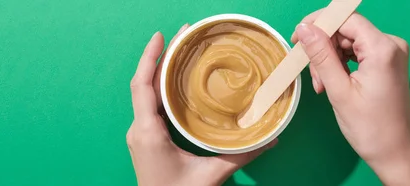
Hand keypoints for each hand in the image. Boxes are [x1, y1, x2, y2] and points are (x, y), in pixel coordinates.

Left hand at [127, 24, 276, 185]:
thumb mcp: (210, 175)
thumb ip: (240, 156)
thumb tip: (270, 139)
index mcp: (148, 132)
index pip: (143, 86)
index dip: (150, 58)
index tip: (162, 36)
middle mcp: (139, 129)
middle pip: (145, 84)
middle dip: (160, 56)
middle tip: (183, 35)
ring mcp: (140, 133)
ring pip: (146, 93)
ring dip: (160, 70)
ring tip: (181, 50)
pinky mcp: (146, 138)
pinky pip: (150, 105)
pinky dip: (161, 87)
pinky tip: (177, 79)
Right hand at [291, 10, 409, 184]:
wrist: (393, 151)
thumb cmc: (369, 127)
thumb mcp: (338, 90)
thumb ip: (321, 55)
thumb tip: (304, 29)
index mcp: (383, 49)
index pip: (346, 19)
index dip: (318, 24)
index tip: (297, 39)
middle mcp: (391, 45)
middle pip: (346, 30)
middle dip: (323, 49)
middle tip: (313, 77)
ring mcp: (390, 53)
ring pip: (348, 42)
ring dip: (329, 60)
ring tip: (322, 86)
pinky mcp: (387, 62)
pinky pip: (356, 52)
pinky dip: (340, 64)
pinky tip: (332, 82)